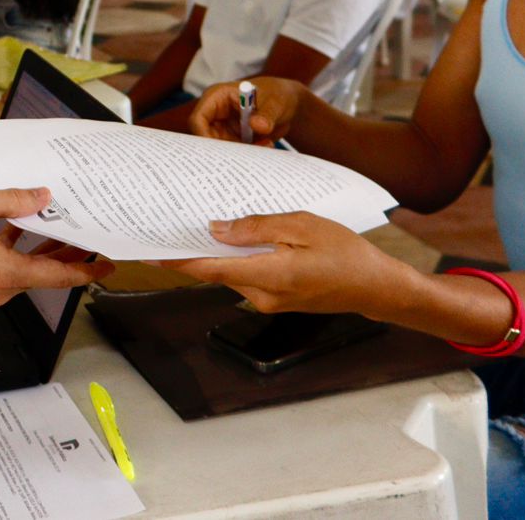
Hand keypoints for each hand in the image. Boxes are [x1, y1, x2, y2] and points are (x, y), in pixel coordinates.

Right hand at [0, 188, 113, 305]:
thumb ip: (13, 200)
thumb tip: (42, 196)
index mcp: (6, 273)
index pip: (58, 276)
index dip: (87, 271)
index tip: (108, 265)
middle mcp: (3, 287)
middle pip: (48, 273)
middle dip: (70, 254)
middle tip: (91, 238)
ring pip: (31, 270)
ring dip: (47, 251)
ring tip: (65, 230)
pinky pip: (13, 269)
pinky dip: (24, 252)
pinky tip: (26, 228)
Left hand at [161, 211, 401, 316]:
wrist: (374, 286)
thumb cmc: (346, 252)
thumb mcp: (301, 226)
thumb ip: (256, 227)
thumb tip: (217, 230)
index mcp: (269, 276)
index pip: (209, 269)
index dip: (176, 260)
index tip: (150, 252)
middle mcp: (263, 295)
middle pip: (216, 270)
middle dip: (196, 248)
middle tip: (173, 222)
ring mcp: (268, 301)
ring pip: (230, 272)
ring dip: (218, 252)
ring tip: (205, 222)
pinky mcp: (275, 300)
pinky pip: (245, 276)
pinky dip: (237, 259)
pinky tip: (236, 238)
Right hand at [189, 76, 300, 145]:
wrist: (288, 104)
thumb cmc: (277, 95)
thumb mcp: (275, 103)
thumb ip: (266, 115)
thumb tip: (257, 125)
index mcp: (217, 97)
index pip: (198, 119)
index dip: (203, 137)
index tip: (222, 152)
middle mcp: (216, 114)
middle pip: (205, 139)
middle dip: (226, 150)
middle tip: (247, 154)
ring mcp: (223, 128)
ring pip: (221, 150)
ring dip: (241, 153)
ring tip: (266, 144)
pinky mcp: (233, 140)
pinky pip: (234, 153)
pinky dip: (249, 154)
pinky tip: (266, 144)